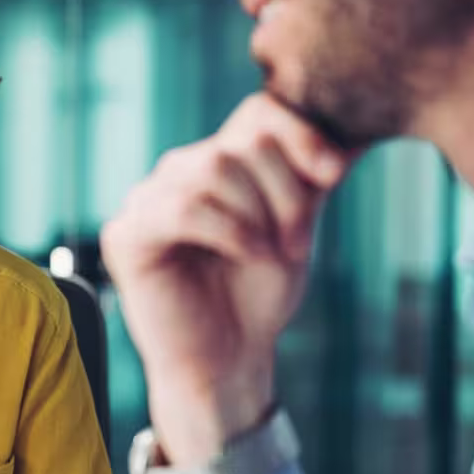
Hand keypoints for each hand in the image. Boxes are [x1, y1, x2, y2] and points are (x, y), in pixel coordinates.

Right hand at [100, 94, 351, 462]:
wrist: (227, 360)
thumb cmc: (258, 296)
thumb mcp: (295, 225)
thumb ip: (308, 178)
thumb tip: (348, 139)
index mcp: (216, 161)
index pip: (257, 113)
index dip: (300, 135)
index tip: (335, 176)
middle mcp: (177, 171)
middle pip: (241, 144)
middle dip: (284, 193)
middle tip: (296, 243)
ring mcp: (145, 199)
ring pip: (212, 168)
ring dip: (257, 215)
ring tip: (270, 254)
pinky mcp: (125, 234)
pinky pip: (183, 207)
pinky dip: (229, 230)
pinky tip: (248, 255)